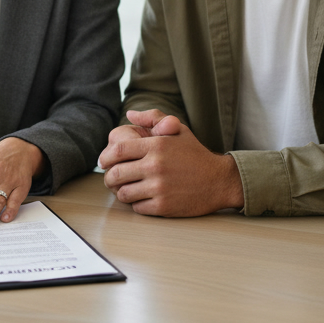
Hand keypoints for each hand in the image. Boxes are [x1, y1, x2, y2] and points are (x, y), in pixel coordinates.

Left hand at [98, 109, 243, 216]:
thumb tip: (130, 114)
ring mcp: (159, 188)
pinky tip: (144, 198)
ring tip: (128, 188)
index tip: (104, 162)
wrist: (219, 181)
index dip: (105, 157)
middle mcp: (155, 166)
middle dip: (109, 177)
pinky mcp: (164, 206)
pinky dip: (137, 204)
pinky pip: (137, 207)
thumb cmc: (196, 154)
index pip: (118, 150)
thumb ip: (153, 118)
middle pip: (115, 174)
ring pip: (123, 193)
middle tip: (112, 178)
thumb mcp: (178, 130)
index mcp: (157, 146)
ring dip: (122, 192)